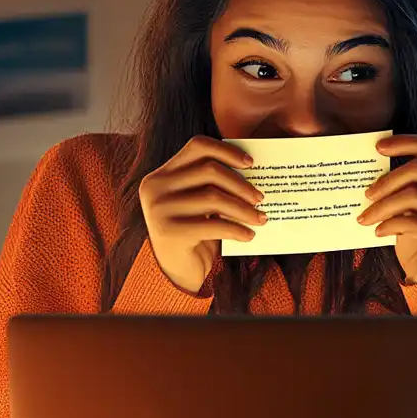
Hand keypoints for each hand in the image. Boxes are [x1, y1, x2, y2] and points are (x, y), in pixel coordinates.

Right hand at [139, 136, 266, 293]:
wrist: (174, 270)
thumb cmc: (193, 231)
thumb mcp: (196, 203)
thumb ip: (211, 184)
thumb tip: (252, 171)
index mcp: (162, 174)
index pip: (197, 146)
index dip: (226, 150)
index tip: (250, 163)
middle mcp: (156, 187)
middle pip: (209, 171)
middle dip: (241, 184)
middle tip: (260, 198)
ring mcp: (159, 209)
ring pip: (214, 198)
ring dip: (244, 209)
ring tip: (261, 218)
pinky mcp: (170, 232)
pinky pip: (214, 225)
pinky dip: (236, 229)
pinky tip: (249, 235)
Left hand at [358, 134, 416, 284]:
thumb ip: (410, 186)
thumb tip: (375, 168)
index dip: (403, 143)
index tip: (377, 148)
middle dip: (386, 181)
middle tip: (366, 195)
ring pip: (414, 194)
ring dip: (383, 205)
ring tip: (366, 217)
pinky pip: (414, 221)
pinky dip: (390, 224)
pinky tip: (379, 232)